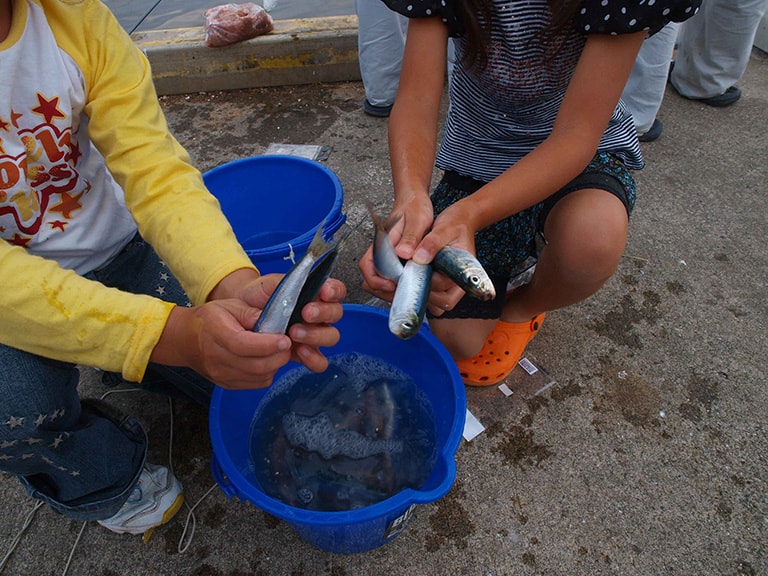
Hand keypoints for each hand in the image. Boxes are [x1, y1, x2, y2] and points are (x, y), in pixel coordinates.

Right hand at [153, 274, 345, 388]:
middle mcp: (217, 359)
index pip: (243, 345)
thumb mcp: (229, 305)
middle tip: (288, 344)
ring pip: (259, 377)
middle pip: (255, 366)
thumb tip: (274, 320)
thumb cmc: (209, 319)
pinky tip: (267, 359)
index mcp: (216, 334)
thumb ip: (251, 312)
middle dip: (278, 356)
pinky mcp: (227, 384)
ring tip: (278, 350)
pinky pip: (256, 383)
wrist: (185, 339)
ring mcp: (221, 375)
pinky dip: (268, 372)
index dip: (268, 344)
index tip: (285, 339)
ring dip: (275, 365)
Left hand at [237, 274, 346, 375]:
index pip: (335, 290)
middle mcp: (319, 314)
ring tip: (295, 333)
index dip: (334, 290)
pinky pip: (320, 361)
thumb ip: (284, 284)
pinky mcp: (307, 353)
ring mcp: (315, 334)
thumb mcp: (269, 284)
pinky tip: (300, 352)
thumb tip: (291, 288)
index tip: (324, 292)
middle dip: (322, 313)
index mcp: (315, 293)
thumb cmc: (258, 297)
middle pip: (336, 313)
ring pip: (331, 337)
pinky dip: (313, 358)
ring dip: (316, 335)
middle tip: (306, 313)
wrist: (244, 314)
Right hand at [358, 195, 432, 300]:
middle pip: (371, 278)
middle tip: (404, 291)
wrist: (415, 200)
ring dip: (392, 290)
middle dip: (384, 290)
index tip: (393, 285)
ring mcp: (387, 256)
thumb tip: (404, 254)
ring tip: (409, 289)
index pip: (367, 265)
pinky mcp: (394, 260)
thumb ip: (411, 237)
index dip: (377, 280)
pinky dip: (399, 285)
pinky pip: (391, 278)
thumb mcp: (418, 219)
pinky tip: (413, 283)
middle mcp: (381, 251)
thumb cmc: (414, 206)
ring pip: (380, 280)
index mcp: (381, 242)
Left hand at [412, 200, 479, 315]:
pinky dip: (414, 290)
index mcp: (463, 275)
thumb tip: (418, 258)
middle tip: (401, 279)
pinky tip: (404, 277)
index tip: (408, 273)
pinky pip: (426, 296)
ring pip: (431, 304)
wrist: (459, 220)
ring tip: (401, 279)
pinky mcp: (437, 284)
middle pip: (439, 304)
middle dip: (419, 295)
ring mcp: (446, 286)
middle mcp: (456, 284)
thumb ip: (432, 243)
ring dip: (415, 295)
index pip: (443, 291)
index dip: (424, 285)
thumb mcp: (445, 228)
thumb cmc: (456, 224)